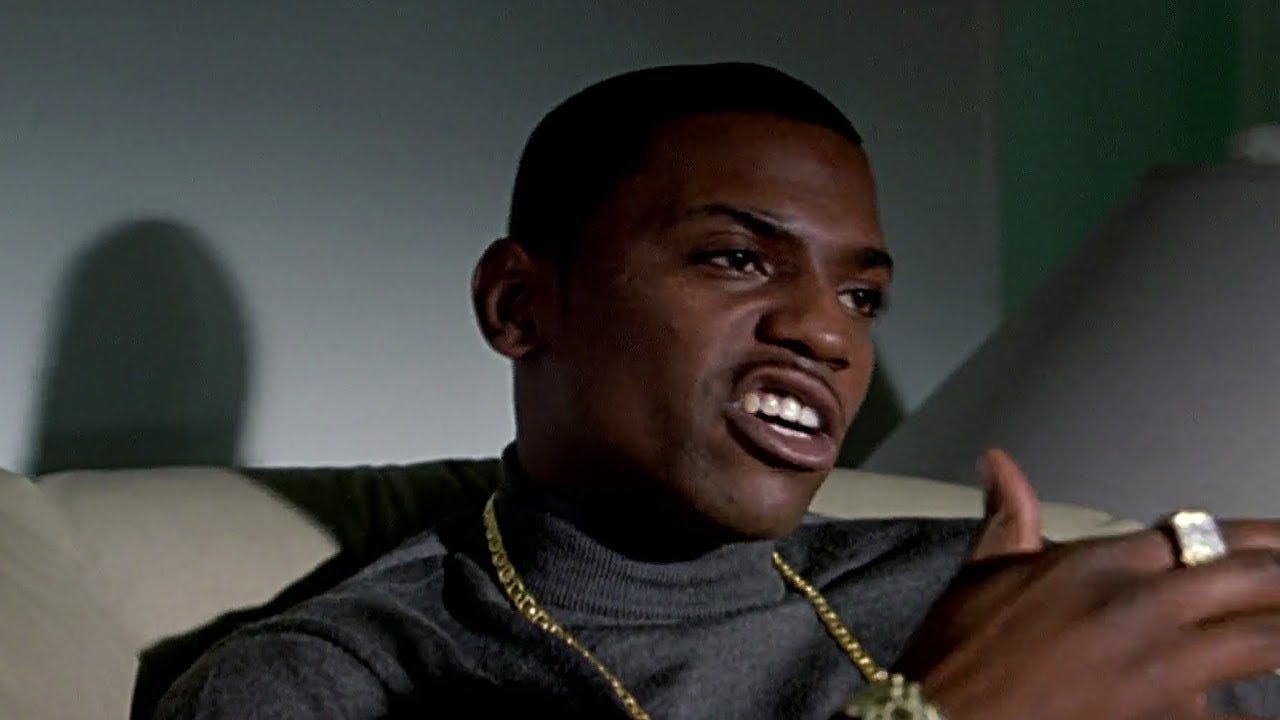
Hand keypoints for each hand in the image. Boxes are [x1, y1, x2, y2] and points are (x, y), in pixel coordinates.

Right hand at [896, 449, 1279, 719]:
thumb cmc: (957, 657)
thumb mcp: (978, 576)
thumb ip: (1008, 518)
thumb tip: (999, 464)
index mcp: (1096, 564)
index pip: (1198, 534)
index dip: (1254, 537)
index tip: (1278, 543)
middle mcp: (1139, 608)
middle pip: (1250, 578)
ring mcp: (1162, 671)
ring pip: (1262, 644)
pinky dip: (1261, 715)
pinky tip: (1269, 710)